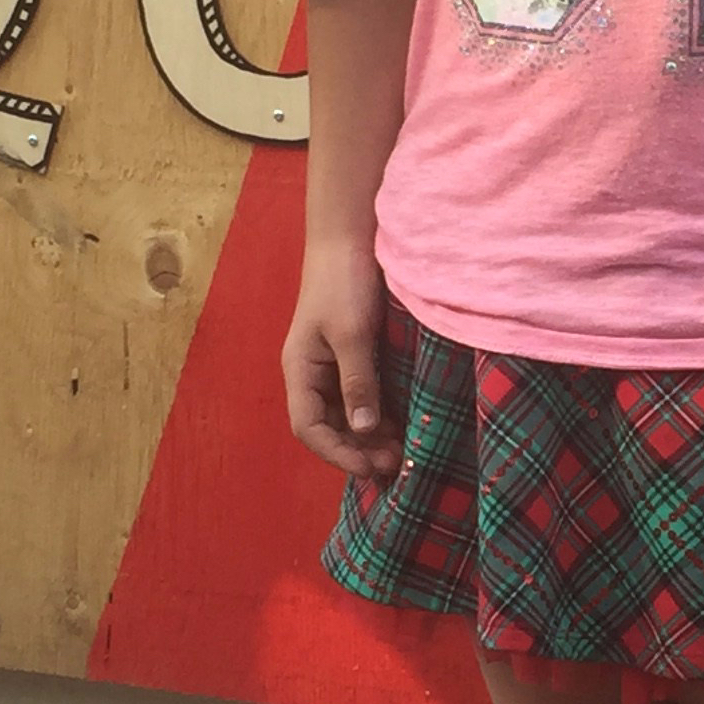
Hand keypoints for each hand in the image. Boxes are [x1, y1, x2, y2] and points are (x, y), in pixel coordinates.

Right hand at [281, 243, 401, 480]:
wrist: (352, 235)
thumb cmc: (344, 281)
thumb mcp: (352, 334)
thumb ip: (357, 381)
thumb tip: (364, 430)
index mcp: (300, 370)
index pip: (308, 427)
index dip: (337, 453)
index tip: (371, 467)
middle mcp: (313, 373)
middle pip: (328, 427)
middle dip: (358, 449)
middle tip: (396, 462)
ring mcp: (334, 365)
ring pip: (348, 415)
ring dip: (371, 436)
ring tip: (402, 450)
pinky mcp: (356, 355)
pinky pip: (364, 396)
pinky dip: (380, 414)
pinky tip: (403, 424)